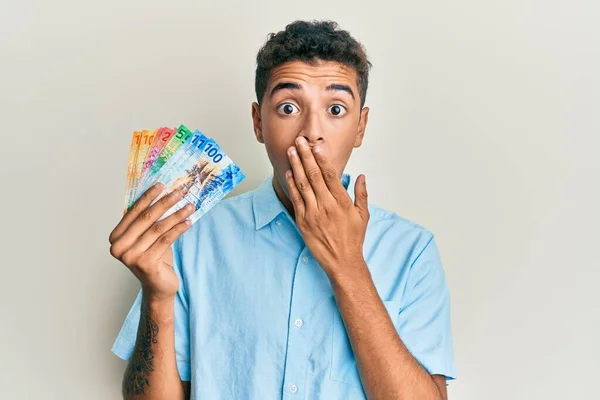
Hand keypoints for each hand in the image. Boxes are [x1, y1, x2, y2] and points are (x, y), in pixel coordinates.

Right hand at [109, 184, 194, 300]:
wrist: (158, 287)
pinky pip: (166, 240)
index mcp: (115, 238)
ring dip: (176, 215)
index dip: (148, 197)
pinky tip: (188, 222)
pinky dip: (179, 229)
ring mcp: (131, 257)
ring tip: (189, 206)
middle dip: (164, 203)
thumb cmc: (153, 258)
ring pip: (158, 228)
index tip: (161, 184)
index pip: (133, 212)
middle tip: (179, 192)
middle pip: (146, 218)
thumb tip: (161, 193)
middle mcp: (119, 248)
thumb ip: (146, 220)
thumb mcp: (147, 237)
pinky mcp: (146, 263)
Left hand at [285, 137, 368, 277]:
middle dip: (306, 156)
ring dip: (296, 166)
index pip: (330, 175)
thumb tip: (361, 176)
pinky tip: (289, 172)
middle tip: (300, 141)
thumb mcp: (363, 215)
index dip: (322, 159)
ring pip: (302, 185)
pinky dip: (292, 185)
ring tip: (291, 151)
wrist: (342, 262)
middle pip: (314, 176)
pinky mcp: (303, 222)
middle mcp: (327, 206)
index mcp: (342, 202)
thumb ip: (362, 194)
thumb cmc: (353, 239)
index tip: (316, 146)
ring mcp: (313, 214)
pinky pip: (296, 199)